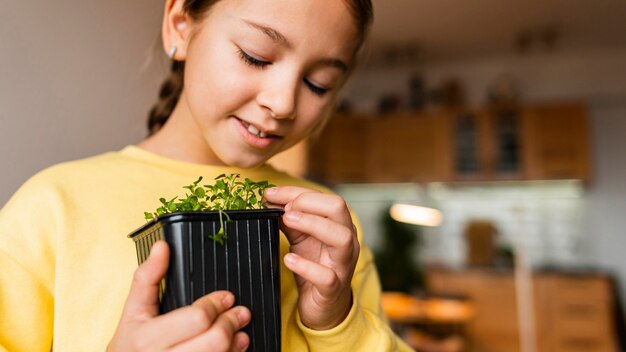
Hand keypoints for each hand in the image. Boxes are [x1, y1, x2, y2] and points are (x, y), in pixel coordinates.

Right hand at [108, 241, 250, 351]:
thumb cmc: (129, 344)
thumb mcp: (132, 311)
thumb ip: (147, 278)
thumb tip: (162, 246)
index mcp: (147, 337)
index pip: (197, 318)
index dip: (216, 304)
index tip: (227, 297)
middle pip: (214, 340)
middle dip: (230, 323)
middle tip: (240, 313)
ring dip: (235, 344)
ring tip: (240, 333)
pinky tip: (232, 350)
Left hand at [264, 186, 358, 329]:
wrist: (324, 307)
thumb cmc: (315, 266)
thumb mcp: (301, 239)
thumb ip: (290, 220)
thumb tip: (270, 200)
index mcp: (339, 225)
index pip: (324, 197)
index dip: (296, 192)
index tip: (270, 194)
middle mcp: (347, 240)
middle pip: (339, 208)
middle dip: (308, 202)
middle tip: (284, 209)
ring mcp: (342, 264)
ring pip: (341, 237)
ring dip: (312, 224)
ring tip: (286, 221)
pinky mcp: (333, 288)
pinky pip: (326, 276)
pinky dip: (306, 266)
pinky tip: (288, 259)